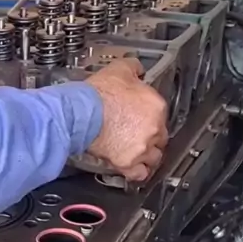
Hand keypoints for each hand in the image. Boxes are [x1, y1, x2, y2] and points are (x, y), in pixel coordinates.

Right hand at [86, 58, 168, 181]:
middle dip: (151, 136)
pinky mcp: (127, 162)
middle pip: (161, 137)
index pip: (162, 115)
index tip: (142, 117)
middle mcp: (154, 129)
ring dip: (147, 155)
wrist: (80, 113)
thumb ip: (134, 67)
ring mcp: (142, 148)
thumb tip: (137, 68)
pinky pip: (140, 174)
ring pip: (154, 158)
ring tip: (137, 152)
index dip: (151, 117)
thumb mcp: (119, 69)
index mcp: (156, 106)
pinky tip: (133, 168)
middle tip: (138, 134)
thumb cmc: (97, 94)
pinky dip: (137, 172)